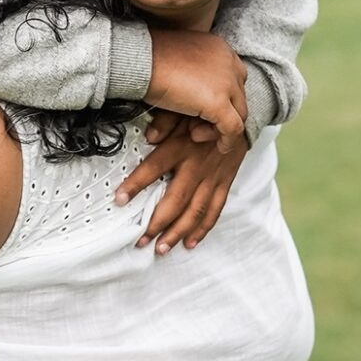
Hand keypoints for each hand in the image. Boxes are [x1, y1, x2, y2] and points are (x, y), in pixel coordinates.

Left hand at [118, 119, 251, 253]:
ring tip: (161, 249)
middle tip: (140, 241)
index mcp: (181, 146)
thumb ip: (164, 122)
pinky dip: (203, 229)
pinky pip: (215, 210)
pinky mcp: (225, 183)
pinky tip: (189, 243)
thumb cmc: (203, 114)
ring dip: (177, 232)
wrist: (240, 116)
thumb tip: (149, 136)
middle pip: (175, 199)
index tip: (119, 200)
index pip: (154, 168)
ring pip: (195, 211)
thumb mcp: (181, 111)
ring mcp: (213, 177)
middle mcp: (197, 165)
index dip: (136, 184)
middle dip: (157, 223)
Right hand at [145, 28, 246, 142]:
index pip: (234, 77)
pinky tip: (220, 146)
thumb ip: (196, 75)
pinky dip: (227, 140)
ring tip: (196, 131)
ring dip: (221, 127)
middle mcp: (229, 63)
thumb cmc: (149, 59)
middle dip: (223, 113)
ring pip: (239, 113)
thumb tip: (197, 95)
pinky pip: (233, 128)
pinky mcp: (219, 103)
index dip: (223, 97)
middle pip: (238, 96)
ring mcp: (227, 83)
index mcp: (220, 49)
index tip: (206, 108)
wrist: (140, 60)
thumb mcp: (180, 61)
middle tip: (198, 123)